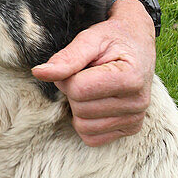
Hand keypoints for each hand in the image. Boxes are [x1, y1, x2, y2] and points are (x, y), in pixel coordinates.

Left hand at [31, 0, 155, 145]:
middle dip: (74, 91)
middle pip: (80, 109)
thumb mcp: (90, 38)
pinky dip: (86, 122)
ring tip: (93, 87)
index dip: (68, 76)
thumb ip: (67, 57)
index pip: (78, 90)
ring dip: (79, 107)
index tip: (79, 64)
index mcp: (131, 78)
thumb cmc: (113, 38)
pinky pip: (92, 138)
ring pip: (84, 127)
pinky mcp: (131, 129)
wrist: (137, 42)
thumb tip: (39, 73)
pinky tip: (96, 103)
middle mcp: (138, 102)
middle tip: (86, 74)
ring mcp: (136, 119)